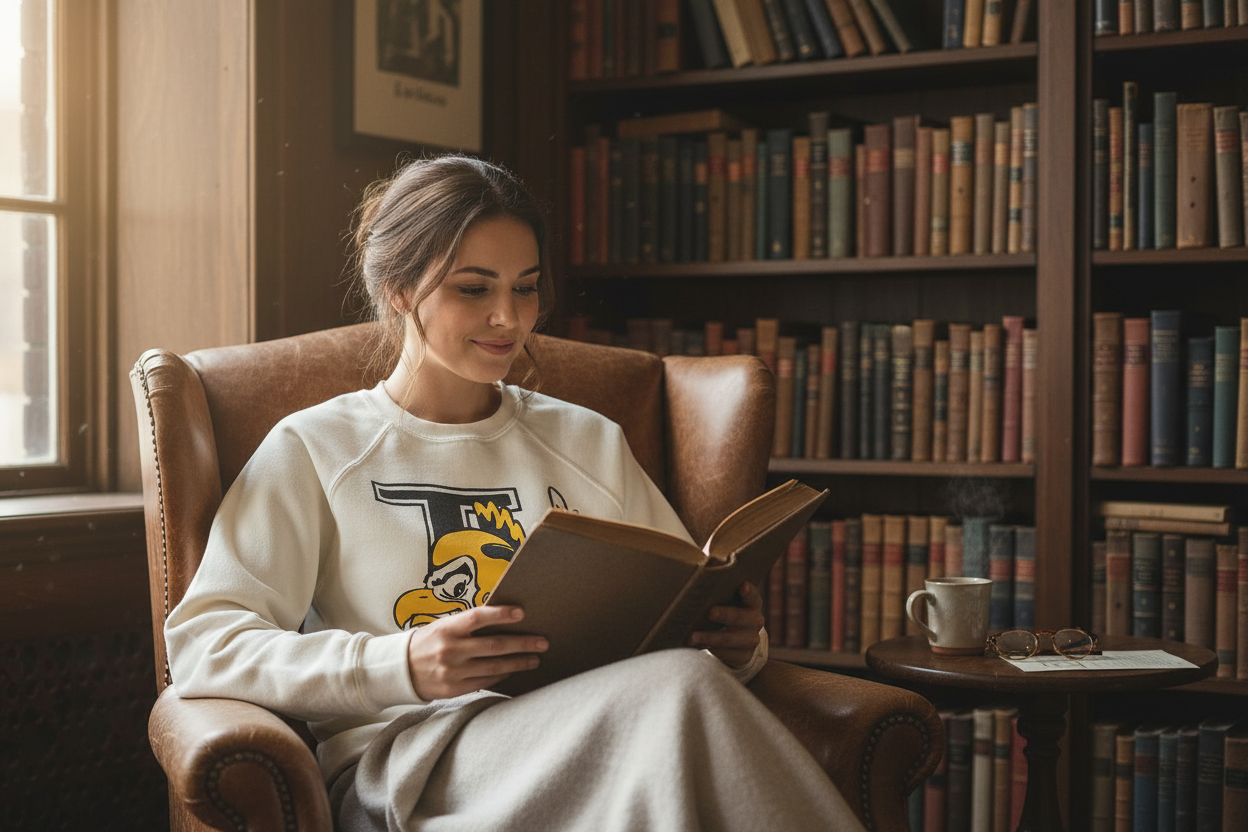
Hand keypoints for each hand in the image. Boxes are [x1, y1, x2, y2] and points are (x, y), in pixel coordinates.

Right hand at [406, 606, 547, 700]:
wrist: (399, 670)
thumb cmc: (428, 642)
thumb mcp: (442, 626)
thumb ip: (467, 625)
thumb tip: (503, 621)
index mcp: (447, 628)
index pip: (477, 617)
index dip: (500, 614)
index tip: (521, 613)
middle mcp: (450, 649)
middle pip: (494, 645)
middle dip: (522, 643)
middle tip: (543, 642)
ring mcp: (452, 671)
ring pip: (493, 667)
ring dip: (517, 663)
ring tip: (534, 659)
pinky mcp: (453, 689)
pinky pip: (484, 682)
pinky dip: (501, 676)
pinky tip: (512, 671)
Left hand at [686, 582, 763, 668]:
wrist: (739, 640)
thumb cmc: (727, 610)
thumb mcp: (727, 599)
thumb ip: (719, 586)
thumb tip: (702, 568)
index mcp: (752, 603)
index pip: (753, 596)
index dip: (748, 591)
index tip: (742, 585)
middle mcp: (755, 621)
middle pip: (740, 618)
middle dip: (724, 615)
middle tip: (709, 612)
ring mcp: (751, 640)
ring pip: (729, 639)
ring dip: (709, 638)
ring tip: (691, 637)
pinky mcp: (744, 656)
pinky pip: (726, 654)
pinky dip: (709, 650)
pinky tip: (695, 646)